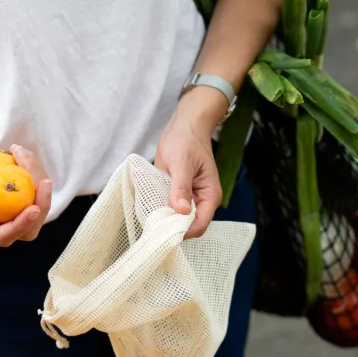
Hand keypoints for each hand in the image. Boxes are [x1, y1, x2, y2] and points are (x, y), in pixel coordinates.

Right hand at [0, 145, 52, 246]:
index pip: (4, 236)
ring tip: (20, 152)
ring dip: (37, 178)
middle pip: (30, 228)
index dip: (21, 226)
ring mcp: (11, 212)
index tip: (33, 208)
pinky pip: (34, 188)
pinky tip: (19, 152)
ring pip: (37, 205)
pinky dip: (32, 169)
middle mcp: (0, 222)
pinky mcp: (19, 198)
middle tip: (45, 181)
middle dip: (42, 205)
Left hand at [155, 90, 225, 238]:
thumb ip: (181, 188)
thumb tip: (181, 211)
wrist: (184, 125)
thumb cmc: (186, 140)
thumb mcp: (182, 163)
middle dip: (171, 227)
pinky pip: (168, 208)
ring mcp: (188, 198)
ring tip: (148, 214)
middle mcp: (200, 201)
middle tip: (152, 223)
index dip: (183, 231)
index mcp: (209, 196)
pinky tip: (148, 204)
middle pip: (187, 226)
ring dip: (163, 218)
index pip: (199, 225)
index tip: (163, 230)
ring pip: (176, 219)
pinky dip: (159, 208)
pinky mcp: (177, 194)